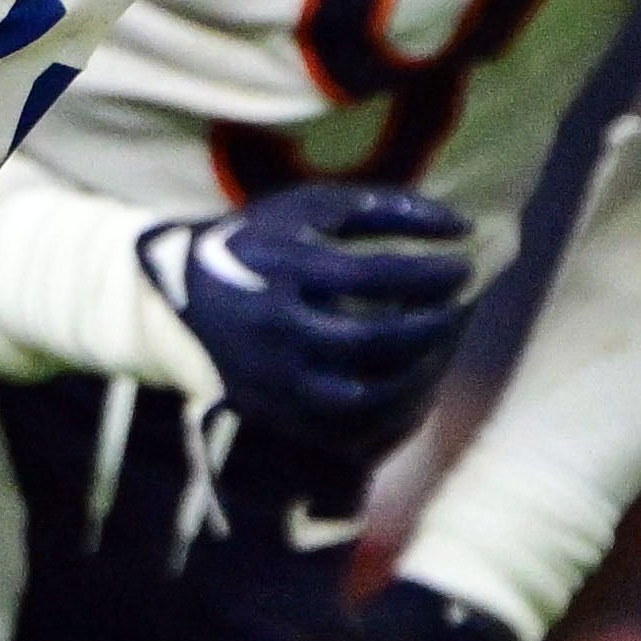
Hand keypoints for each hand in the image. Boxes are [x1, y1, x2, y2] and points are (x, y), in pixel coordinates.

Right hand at [140, 182, 476, 458]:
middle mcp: (273, 328)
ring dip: (416, 379)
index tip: (464, 267)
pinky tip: (412, 390)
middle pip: (369, 341)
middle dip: (430, 327)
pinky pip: (342, 432)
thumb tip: (461, 225)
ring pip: (360, 399)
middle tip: (459, 311)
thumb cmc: (259, 242)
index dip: (427, 274)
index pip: (370, 276)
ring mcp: (271, 378)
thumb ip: (383, 209)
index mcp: (279, 270)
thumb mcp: (307, 208)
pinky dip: (387, 418)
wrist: (176, 296)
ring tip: (439, 352)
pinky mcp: (272, 413)